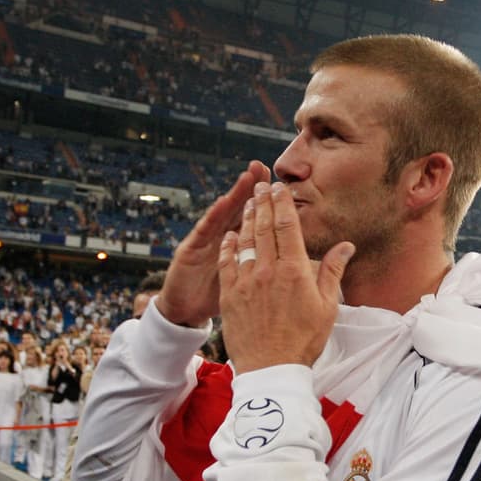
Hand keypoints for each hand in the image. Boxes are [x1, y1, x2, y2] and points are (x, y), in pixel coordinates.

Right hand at [158, 160, 268, 327]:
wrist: (185, 314)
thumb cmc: (217, 298)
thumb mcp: (246, 283)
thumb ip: (266, 267)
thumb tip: (295, 260)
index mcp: (240, 247)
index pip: (257, 221)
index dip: (268, 203)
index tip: (282, 185)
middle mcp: (222, 239)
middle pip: (239, 210)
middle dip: (251, 188)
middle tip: (262, 166)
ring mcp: (205, 243)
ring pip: (222, 215)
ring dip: (234, 195)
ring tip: (247, 177)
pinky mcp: (189, 252)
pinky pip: (202, 233)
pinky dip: (212, 218)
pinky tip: (222, 204)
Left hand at [217, 182, 353, 373]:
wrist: (272, 368)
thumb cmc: (304, 340)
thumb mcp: (327, 307)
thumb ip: (332, 271)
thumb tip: (346, 246)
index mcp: (295, 271)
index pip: (287, 226)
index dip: (282, 203)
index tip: (280, 188)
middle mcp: (269, 270)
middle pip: (264, 227)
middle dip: (262, 202)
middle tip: (261, 185)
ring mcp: (247, 282)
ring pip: (245, 241)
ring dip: (246, 219)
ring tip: (248, 203)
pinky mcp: (231, 295)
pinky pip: (227, 263)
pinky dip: (228, 246)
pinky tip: (230, 234)